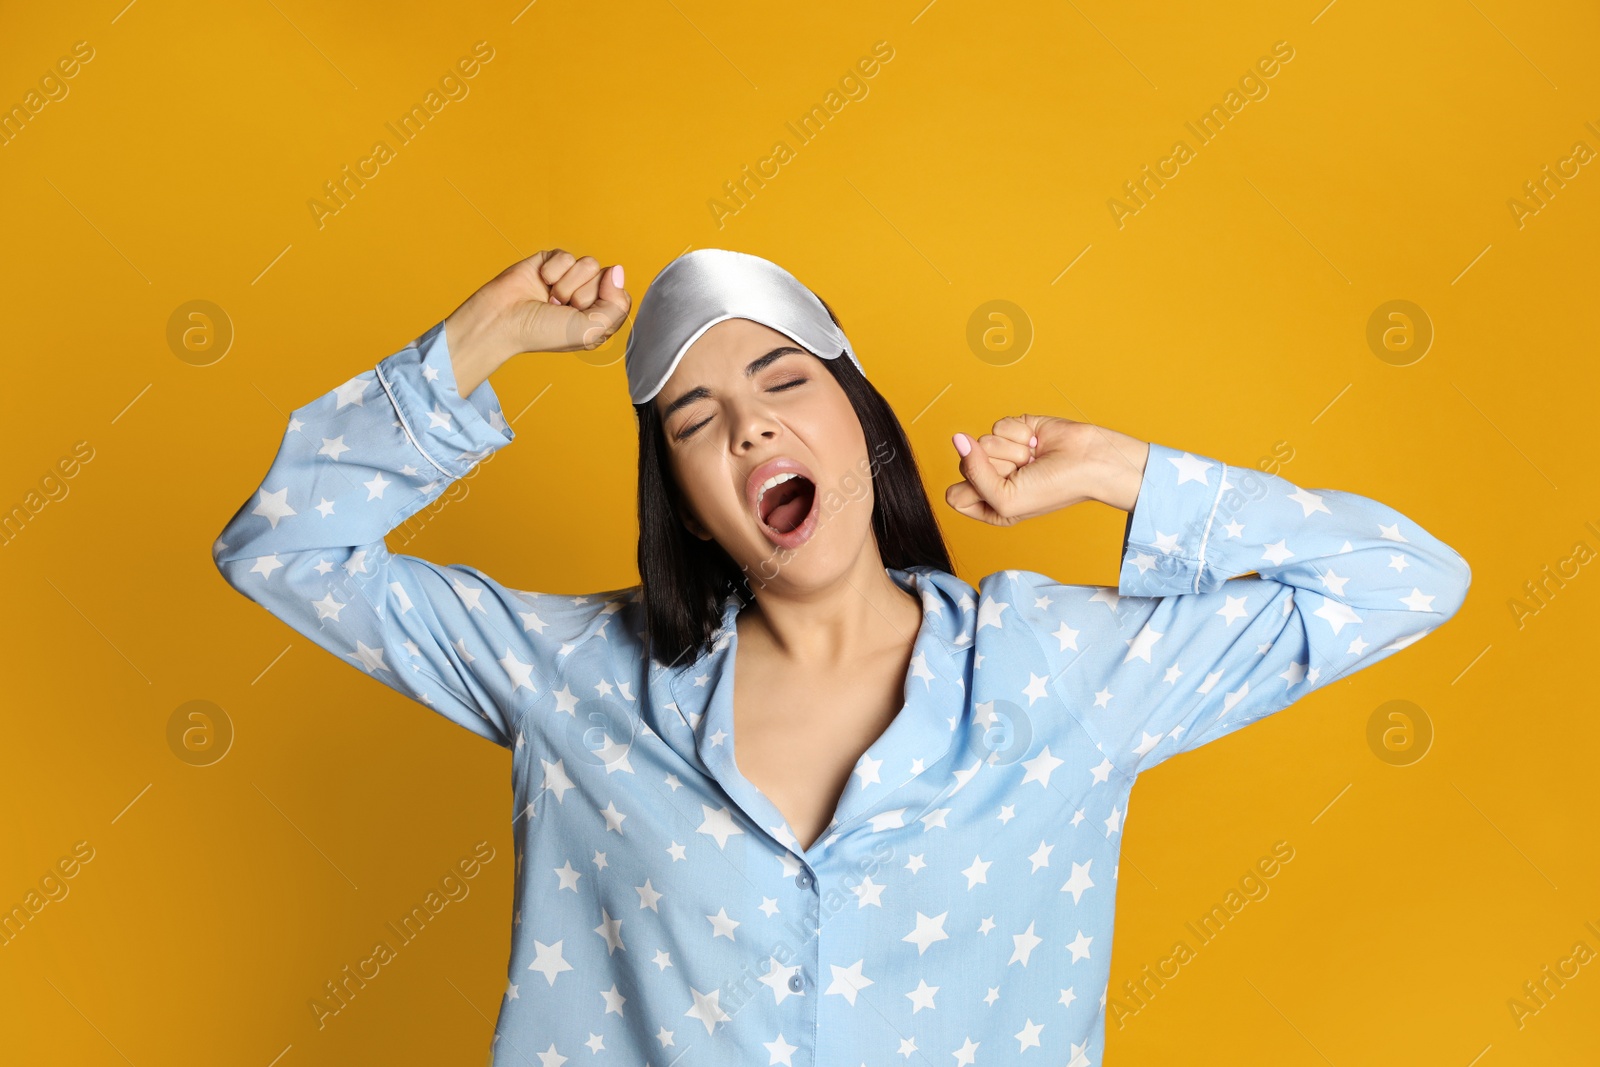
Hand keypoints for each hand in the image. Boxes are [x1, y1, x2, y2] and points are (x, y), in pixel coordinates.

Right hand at [444, 249, 632, 394]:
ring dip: (566, 284)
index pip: (620, 295)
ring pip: (588, 264)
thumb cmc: (543, 332)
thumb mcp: (591, 330)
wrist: (503, 320)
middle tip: (561, 308)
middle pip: (606, 277)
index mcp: (599, 316)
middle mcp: (587, 296)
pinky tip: (540, 282)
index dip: (605, 301)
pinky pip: (566, 255)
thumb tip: (618, 269)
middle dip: (582, 294)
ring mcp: (569, 278)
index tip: (584, 313)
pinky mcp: (552, 261)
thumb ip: (617, 305)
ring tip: (550, 298)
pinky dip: (552, 271)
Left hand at [945, 415, 1149, 524]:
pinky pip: (998, 425)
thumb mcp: (1005, 498)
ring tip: (1034, 459)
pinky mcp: (1012, 429)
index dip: (974, 490)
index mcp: (988, 505)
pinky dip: (1020, 434)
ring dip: (1013, 451)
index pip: (955, 495)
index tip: (1001, 492)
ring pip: (982, 442)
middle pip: (965, 466)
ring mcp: (1002, 452)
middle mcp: (992, 478)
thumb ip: (974, 473)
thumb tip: (957, 438)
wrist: (1088, 461)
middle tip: (1025, 474)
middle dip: (998, 469)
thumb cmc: (1052, 489)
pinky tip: (1038, 443)